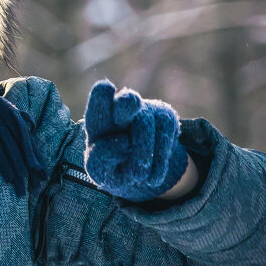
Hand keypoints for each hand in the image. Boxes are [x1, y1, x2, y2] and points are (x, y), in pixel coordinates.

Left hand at [83, 79, 188, 201]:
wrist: (139, 172)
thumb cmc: (112, 167)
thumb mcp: (99, 170)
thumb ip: (101, 159)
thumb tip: (123, 143)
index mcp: (99, 120)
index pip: (99, 101)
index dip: (102, 96)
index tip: (106, 88)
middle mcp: (121, 108)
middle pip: (127, 101)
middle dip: (127, 104)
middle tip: (130, 103)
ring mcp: (146, 109)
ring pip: (145, 128)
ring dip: (142, 157)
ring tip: (138, 177)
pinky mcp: (166, 117)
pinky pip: (165, 138)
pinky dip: (159, 162)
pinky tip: (152, 176)